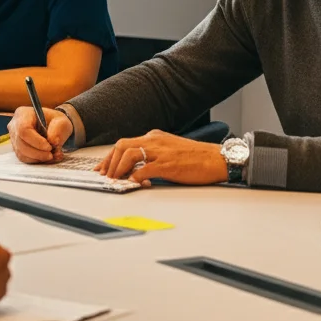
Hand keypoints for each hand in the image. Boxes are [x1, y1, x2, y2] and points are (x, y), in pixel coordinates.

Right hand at [9, 106, 73, 162]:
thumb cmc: (55, 121)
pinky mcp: (17, 148)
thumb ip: (57, 130)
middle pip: (21, 143)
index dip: (36, 141)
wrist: (52, 126)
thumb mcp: (61, 121)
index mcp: (23, 114)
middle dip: (38, 152)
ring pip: (21, 153)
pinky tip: (46, 157)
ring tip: (52, 156)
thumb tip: (52, 142)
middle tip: (52, 154)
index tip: (49, 147)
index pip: (23, 129)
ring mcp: (14, 138)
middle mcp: (14, 125)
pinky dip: (36, 160)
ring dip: (38, 157)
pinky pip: (24, 158)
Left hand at [96, 130, 228, 184]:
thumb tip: (136, 170)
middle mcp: (155, 141)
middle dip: (109, 161)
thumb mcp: (170, 150)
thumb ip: (153, 156)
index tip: (102, 168)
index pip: (125, 143)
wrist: (218, 158)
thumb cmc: (197, 157)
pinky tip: (132, 183)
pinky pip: (146, 169)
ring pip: (130, 154)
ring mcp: (162, 152)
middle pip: (122, 145)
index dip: (110, 157)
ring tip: (115, 180)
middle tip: (105, 176)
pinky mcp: (169, 165)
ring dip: (118, 168)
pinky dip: (135, 176)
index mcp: (155, 137)